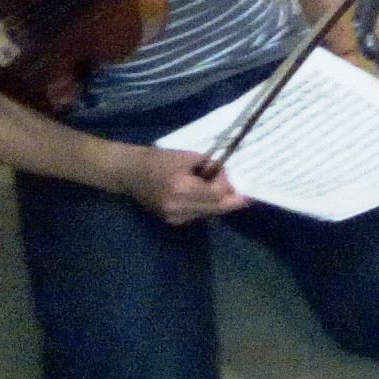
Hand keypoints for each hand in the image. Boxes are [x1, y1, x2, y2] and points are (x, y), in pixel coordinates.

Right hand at [119, 145, 247, 224]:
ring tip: (232, 193)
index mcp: (181, 188)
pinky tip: (211, 197)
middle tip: (248, 195)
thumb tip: (229, 177)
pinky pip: (197, 215)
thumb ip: (209, 166)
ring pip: (208, 213)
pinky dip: (207, 207)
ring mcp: (173, 217)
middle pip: (215, 208)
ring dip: (220, 204)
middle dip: (231, 201)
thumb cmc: (159, 159)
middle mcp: (177, 207)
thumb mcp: (187, 156)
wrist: (131, 174)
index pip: (216, 195)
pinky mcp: (171, 222)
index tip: (244, 184)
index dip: (231, 189)